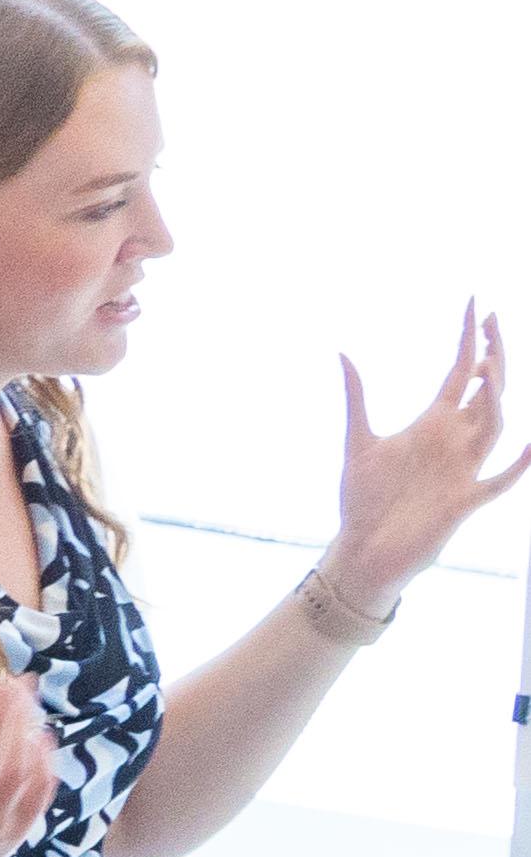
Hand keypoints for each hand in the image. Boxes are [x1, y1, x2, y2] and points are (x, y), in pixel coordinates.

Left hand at [328, 305, 530, 601]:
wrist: (361, 551)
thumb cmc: (364, 500)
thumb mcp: (358, 442)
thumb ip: (356, 398)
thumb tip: (344, 353)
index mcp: (434, 423)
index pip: (460, 372)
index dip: (471, 339)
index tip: (479, 305)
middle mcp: (456, 440)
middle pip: (487, 390)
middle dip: (493, 356)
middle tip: (493, 322)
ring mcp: (464, 468)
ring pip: (494, 425)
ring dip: (494, 398)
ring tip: (486, 367)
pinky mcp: (463, 500)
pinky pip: (499, 481)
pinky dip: (517, 465)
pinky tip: (529, 445)